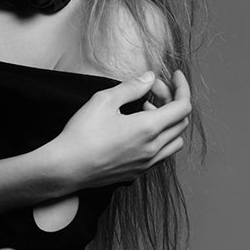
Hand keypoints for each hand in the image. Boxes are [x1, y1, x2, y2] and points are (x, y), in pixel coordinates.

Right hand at [51, 70, 190, 189]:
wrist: (66, 168)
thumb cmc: (82, 134)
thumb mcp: (104, 100)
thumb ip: (132, 87)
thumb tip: (149, 78)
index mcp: (148, 128)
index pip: (183, 106)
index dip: (182, 87)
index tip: (174, 76)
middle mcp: (153, 148)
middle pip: (181, 122)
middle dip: (172, 100)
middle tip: (151, 89)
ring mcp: (146, 164)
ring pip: (175, 141)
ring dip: (168, 122)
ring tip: (146, 110)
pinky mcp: (137, 173)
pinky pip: (162, 155)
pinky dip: (161, 139)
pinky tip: (140, 131)